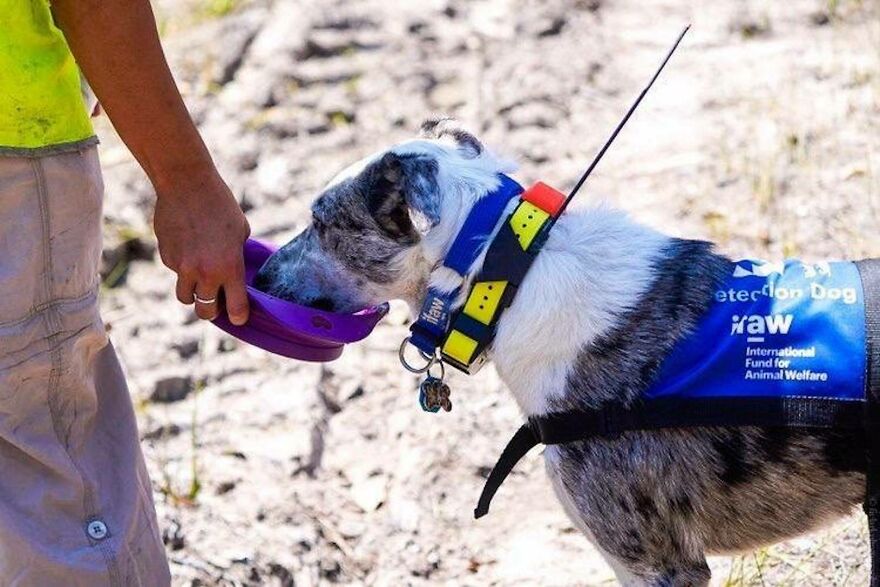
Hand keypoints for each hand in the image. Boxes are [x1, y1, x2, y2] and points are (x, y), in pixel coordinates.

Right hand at [153, 169, 250, 324]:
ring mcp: (182, 267)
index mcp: (230, 267)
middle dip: (211, 311)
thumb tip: (236, 272)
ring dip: (193, 293)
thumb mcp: (241, 232)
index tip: (239, 318)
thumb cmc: (220, 205)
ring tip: (200, 278)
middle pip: (205, 312)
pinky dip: (181, 268)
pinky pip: (175, 273)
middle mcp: (205, 272)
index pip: (236, 308)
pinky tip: (187, 247)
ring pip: (185, 297)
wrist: (186, 184)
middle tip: (217, 303)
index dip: (239, 317)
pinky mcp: (166, 257)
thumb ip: (237, 256)